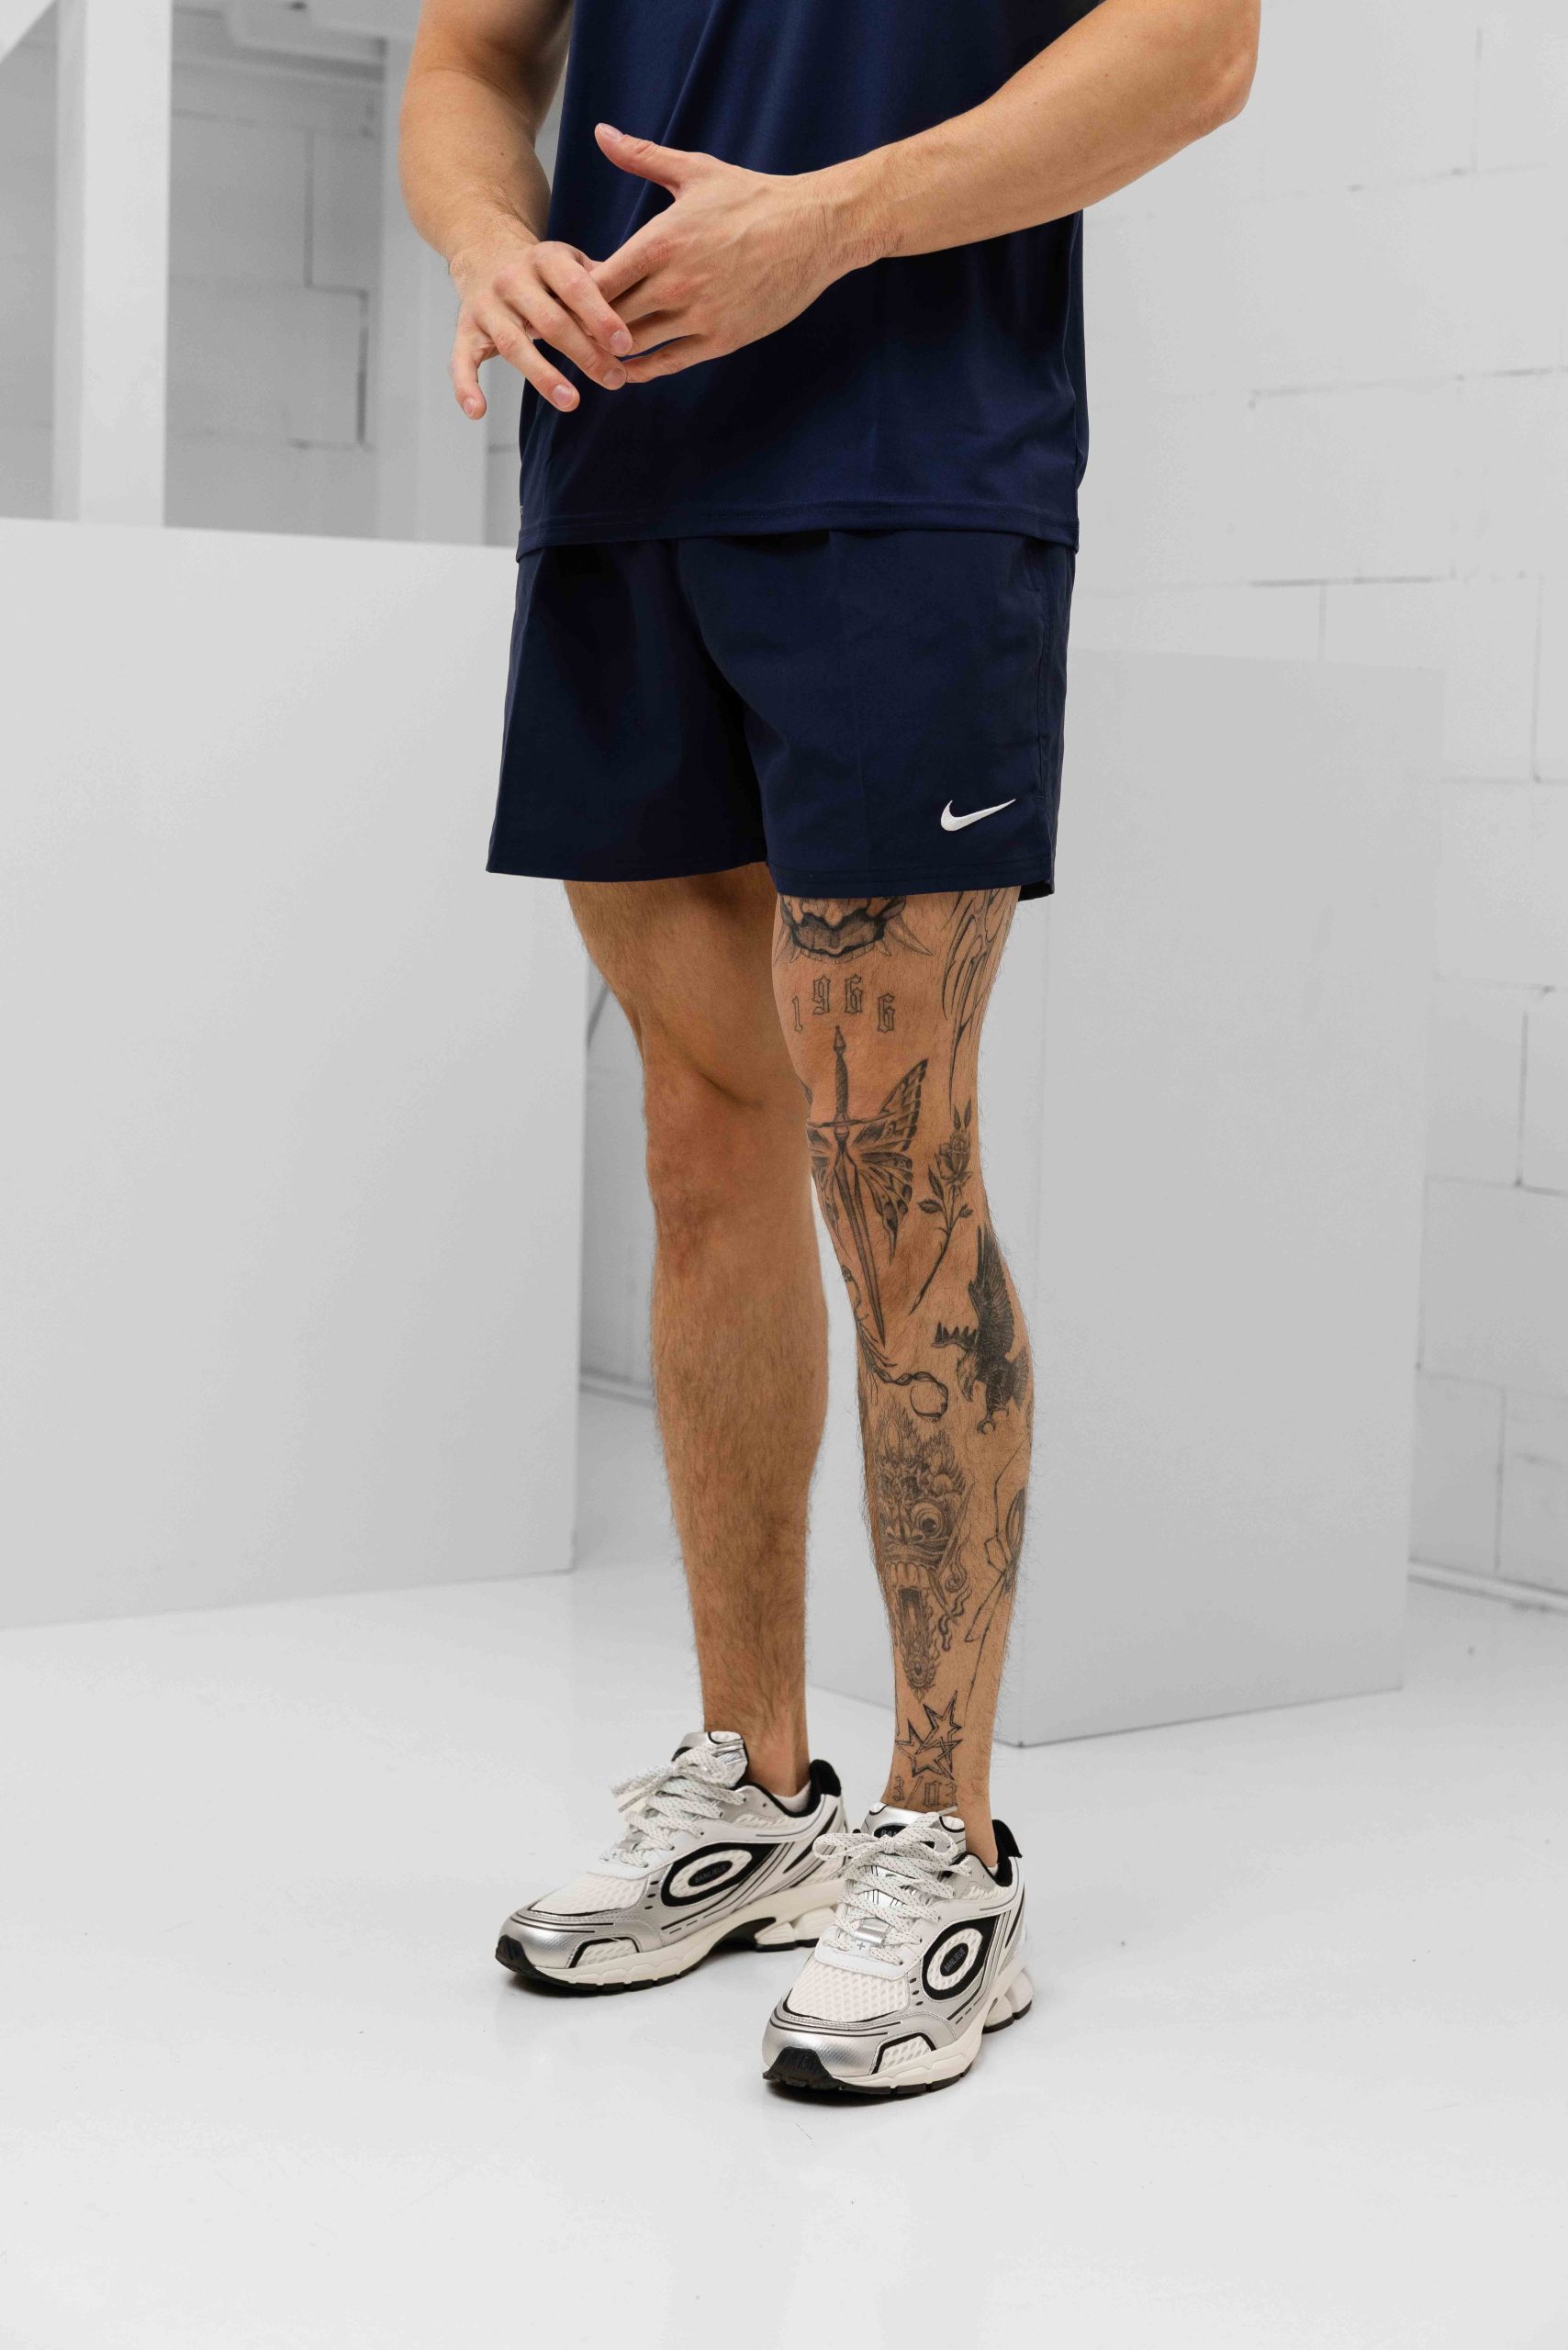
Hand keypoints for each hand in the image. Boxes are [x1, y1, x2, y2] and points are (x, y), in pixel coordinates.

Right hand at [448, 222, 633, 415]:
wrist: (486, 250)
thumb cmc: (546, 270)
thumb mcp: (573, 263)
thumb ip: (604, 284)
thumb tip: (644, 314)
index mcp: (544, 258)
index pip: (575, 287)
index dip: (600, 315)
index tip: (625, 345)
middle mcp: (512, 279)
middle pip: (550, 321)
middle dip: (584, 353)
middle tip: (614, 380)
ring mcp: (486, 305)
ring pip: (514, 344)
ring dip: (543, 376)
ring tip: (572, 401)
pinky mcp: (465, 329)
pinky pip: (461, 360)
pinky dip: (465, 387)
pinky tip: (477, 412)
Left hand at [590, 124, 856, 380]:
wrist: (814, 230)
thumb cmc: (754, 198)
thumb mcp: (696, 171)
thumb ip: (642, 157)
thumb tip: (601, 133)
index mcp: (661, 241)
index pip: (599, 280)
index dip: (578, 292)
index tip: (571, 293)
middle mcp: (675, 283)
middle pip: (610, 318)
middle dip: (587, 325)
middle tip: (572, 329)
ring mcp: (699, 315)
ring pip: (636, 345)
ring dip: (611, 351)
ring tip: (595, 351)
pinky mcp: (722, 339)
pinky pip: (670, 363)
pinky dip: (644, 369)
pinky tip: (630, 370)